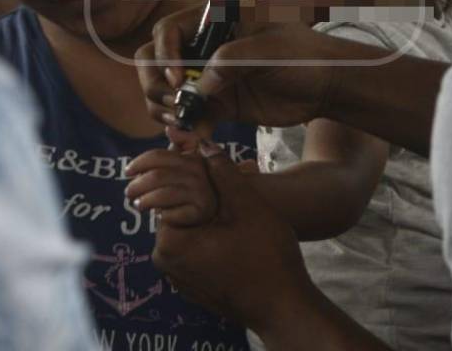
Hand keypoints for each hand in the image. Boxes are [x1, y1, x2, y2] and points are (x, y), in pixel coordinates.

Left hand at [126, 148, 218, 226]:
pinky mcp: (200, 212)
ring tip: (138, 205)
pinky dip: (161, 214)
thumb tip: (170, 129)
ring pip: (162, 194)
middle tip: (128, 193)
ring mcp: (202, 192)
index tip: (127, 171)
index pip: (159, 156)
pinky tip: (158, 215)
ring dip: (145, 201)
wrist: (207, 215)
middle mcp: (199, 172)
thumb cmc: (190, 187)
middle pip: (157, 176)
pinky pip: (172, 212)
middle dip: (137, 185)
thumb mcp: (186, 164)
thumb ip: (181, 144)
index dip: (139, 163)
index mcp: (192, 157)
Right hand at [136, 4, 387, 133]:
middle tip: (174, 107)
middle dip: (155, 86)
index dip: (164, 55)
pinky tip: (190, 142)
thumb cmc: (303, 56)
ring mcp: (208, 78)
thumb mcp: (269, 50)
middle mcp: (204, 49)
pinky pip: (190, 118)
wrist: (328, 86)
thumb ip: (231, 60)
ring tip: (182, 128)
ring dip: (165, 112)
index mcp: (213, 23)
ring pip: (166, 94)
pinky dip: (186, 130)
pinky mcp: (219, 106)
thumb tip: (198, 86)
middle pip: (154, 63)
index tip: (177, 79)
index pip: (167, 31)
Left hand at [152, 147, 314, 333]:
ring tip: (239, 208)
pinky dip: (211, 235)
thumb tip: (203, 145)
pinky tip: (238, 233)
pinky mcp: (194, 285)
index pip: (170, 191)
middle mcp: (166, 262)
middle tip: (234, 182)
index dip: (193, 174)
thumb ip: (222, 171)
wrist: (285, 307)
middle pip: (178, 209)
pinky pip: (196, 249)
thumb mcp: (247, 205)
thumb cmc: (267, 258)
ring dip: (209, 213)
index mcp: (170, 242)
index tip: (214, 165)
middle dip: (202, 193)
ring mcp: (179, 277)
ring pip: (190, 228)